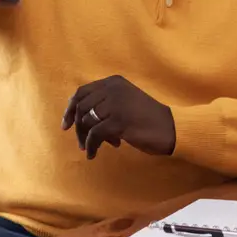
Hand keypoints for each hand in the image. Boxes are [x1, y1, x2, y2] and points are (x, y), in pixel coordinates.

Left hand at [61, 76, 175, 159]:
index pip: (81, 92)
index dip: (70, 109)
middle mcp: (112, 89)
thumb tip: (77, 117)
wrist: (171, 128)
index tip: (66, 125)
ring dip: (85, 138)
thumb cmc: (147, 118)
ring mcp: (115, 104)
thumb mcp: (125, 101)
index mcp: (114, 82)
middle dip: (77, 128)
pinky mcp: (118, 121)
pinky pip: (94, 136)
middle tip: (81, 142)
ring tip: (93, 148)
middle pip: (81, 108)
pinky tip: (93, 154)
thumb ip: (105, 102)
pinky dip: (91, 146)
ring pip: (85, 122)